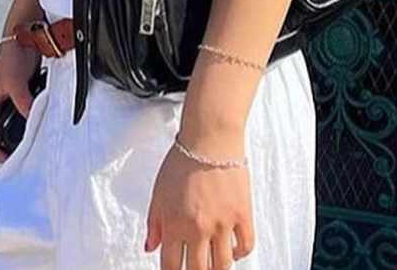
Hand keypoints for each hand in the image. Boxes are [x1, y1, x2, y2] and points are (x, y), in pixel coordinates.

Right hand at [0, 37, 40, 162]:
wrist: (26, 36)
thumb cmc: (12, 55)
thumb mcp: (16, 84)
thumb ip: (24, 104)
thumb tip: (33, 120)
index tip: (7, 160)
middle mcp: (0, 103)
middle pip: (1, 133)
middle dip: (10, 146)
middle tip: (24, 156)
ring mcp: (14, 98)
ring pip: (17, 123)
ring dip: (25, 132)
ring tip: (35, 140)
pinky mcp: (26, 92)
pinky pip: (30, 111)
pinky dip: (36, 117)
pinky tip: (44, 120)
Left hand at [144, 135, 255, 267]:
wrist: (209, 139)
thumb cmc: (182, 161)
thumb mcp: (159, 193)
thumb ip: (154, 223)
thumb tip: (150, 247)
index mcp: (174, 224)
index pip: (171, 266)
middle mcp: (198, 228)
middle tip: (195, 267)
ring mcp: (222, 223)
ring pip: (223, 265)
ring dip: (217, 268)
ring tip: (213, 263)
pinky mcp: (242, 214)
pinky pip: (246, 246)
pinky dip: (240, 253)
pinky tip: (232, 249)